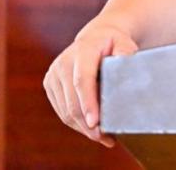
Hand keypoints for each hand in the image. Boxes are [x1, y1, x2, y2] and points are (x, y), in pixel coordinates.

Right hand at [43, 23, 138, 146]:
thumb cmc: (115, 43)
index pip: (82, 80)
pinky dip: (76, 123)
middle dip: (87, 123)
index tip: (95, 122)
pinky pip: (61, 110)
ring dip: (82, 127)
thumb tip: (125, 66)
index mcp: (83, 51)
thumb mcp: (125, 43)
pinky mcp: (50, 84)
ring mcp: (53, 74)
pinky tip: (90, 129)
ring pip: (65, 110)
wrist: (97, 38)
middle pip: (73, 100)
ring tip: (102, 137)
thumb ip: (126, 54)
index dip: (88, 103)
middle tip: (104, 138)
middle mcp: (63, 62)